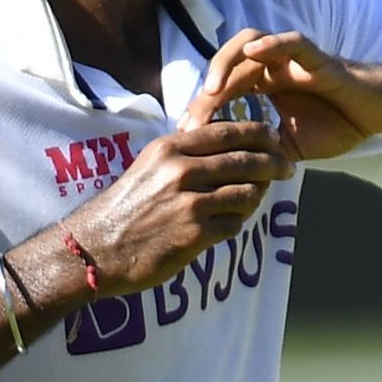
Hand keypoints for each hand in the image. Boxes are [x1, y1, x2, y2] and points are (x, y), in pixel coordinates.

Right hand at [61, 120, 292, 294]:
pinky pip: (234, 224)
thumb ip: (184, 155)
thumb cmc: (122, 208)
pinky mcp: (195, 234)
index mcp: (170, 148)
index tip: (274, 139)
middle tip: (287, 167)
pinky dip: (237, 224)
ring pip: (246, 193)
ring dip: (257, 196)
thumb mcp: (148, 167)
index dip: (259, 134)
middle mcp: (182, 170)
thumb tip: (225, 147)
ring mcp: (190, 203)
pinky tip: (230, 224)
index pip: (229, 132)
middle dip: (273, 163)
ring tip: (257, 197)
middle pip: (246, 160)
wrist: (95, 249)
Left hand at [177, 29, 381, 160]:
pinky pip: (292, 43)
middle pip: (228, 68)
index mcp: (264, 85)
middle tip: (190, 121)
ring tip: (213, 88)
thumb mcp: (292, 146)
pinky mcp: (317, 57)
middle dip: (206, 93)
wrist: (379, 112)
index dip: (202, 108)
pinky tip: (254, 53)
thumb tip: (233, 178)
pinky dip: (272, 44)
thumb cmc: (338, 123)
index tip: (184, 132)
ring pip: (251, 44)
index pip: (224, 90)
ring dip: (227, 62)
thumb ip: (265, 153)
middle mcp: (273, 67)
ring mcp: (293, 59)